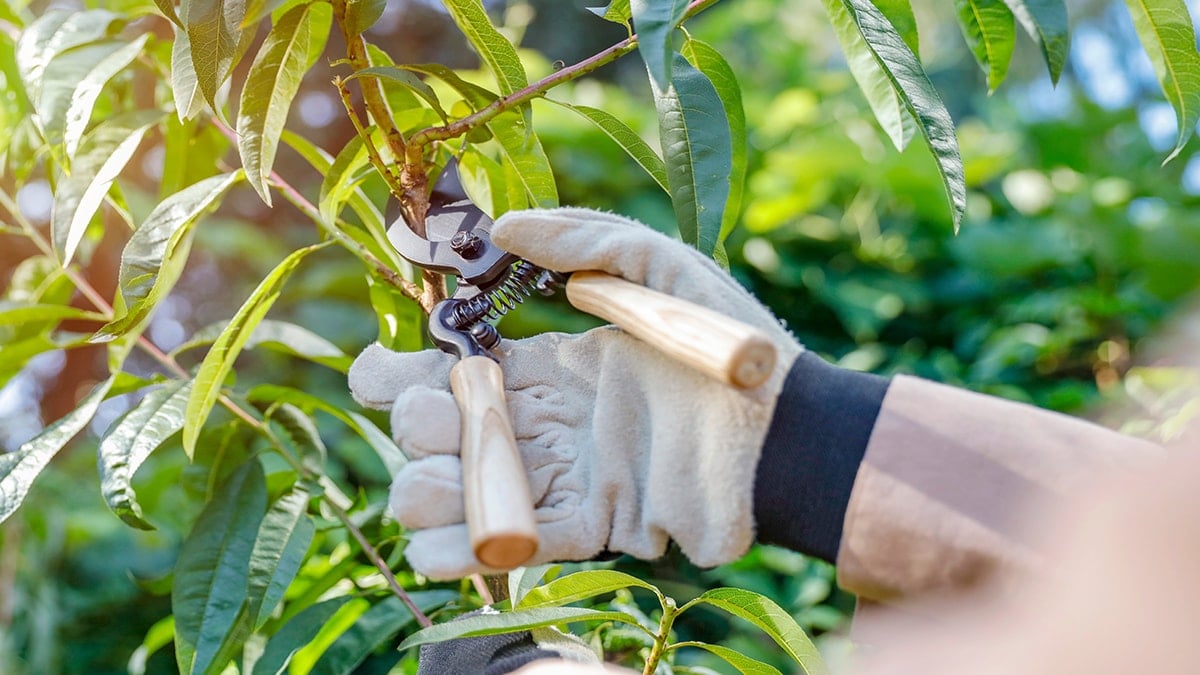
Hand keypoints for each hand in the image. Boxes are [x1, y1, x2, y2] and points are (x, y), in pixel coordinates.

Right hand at [348, 208, 803, 578]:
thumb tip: (504, 226)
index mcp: (556, 368)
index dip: (406, 371)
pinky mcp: (595, 524)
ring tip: (426, 488)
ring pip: (470, 494)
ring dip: (430, 494)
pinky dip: (469, 551)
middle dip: (417, 429)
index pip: (457, 373)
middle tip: (433, 417)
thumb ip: (586, 239)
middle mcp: (551, 425)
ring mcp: (569, 477)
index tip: (379, 368)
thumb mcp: (661, 268)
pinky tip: (435, 546)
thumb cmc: (731, 345)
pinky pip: (519, 543)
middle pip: (449, 434)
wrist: (790, 427)